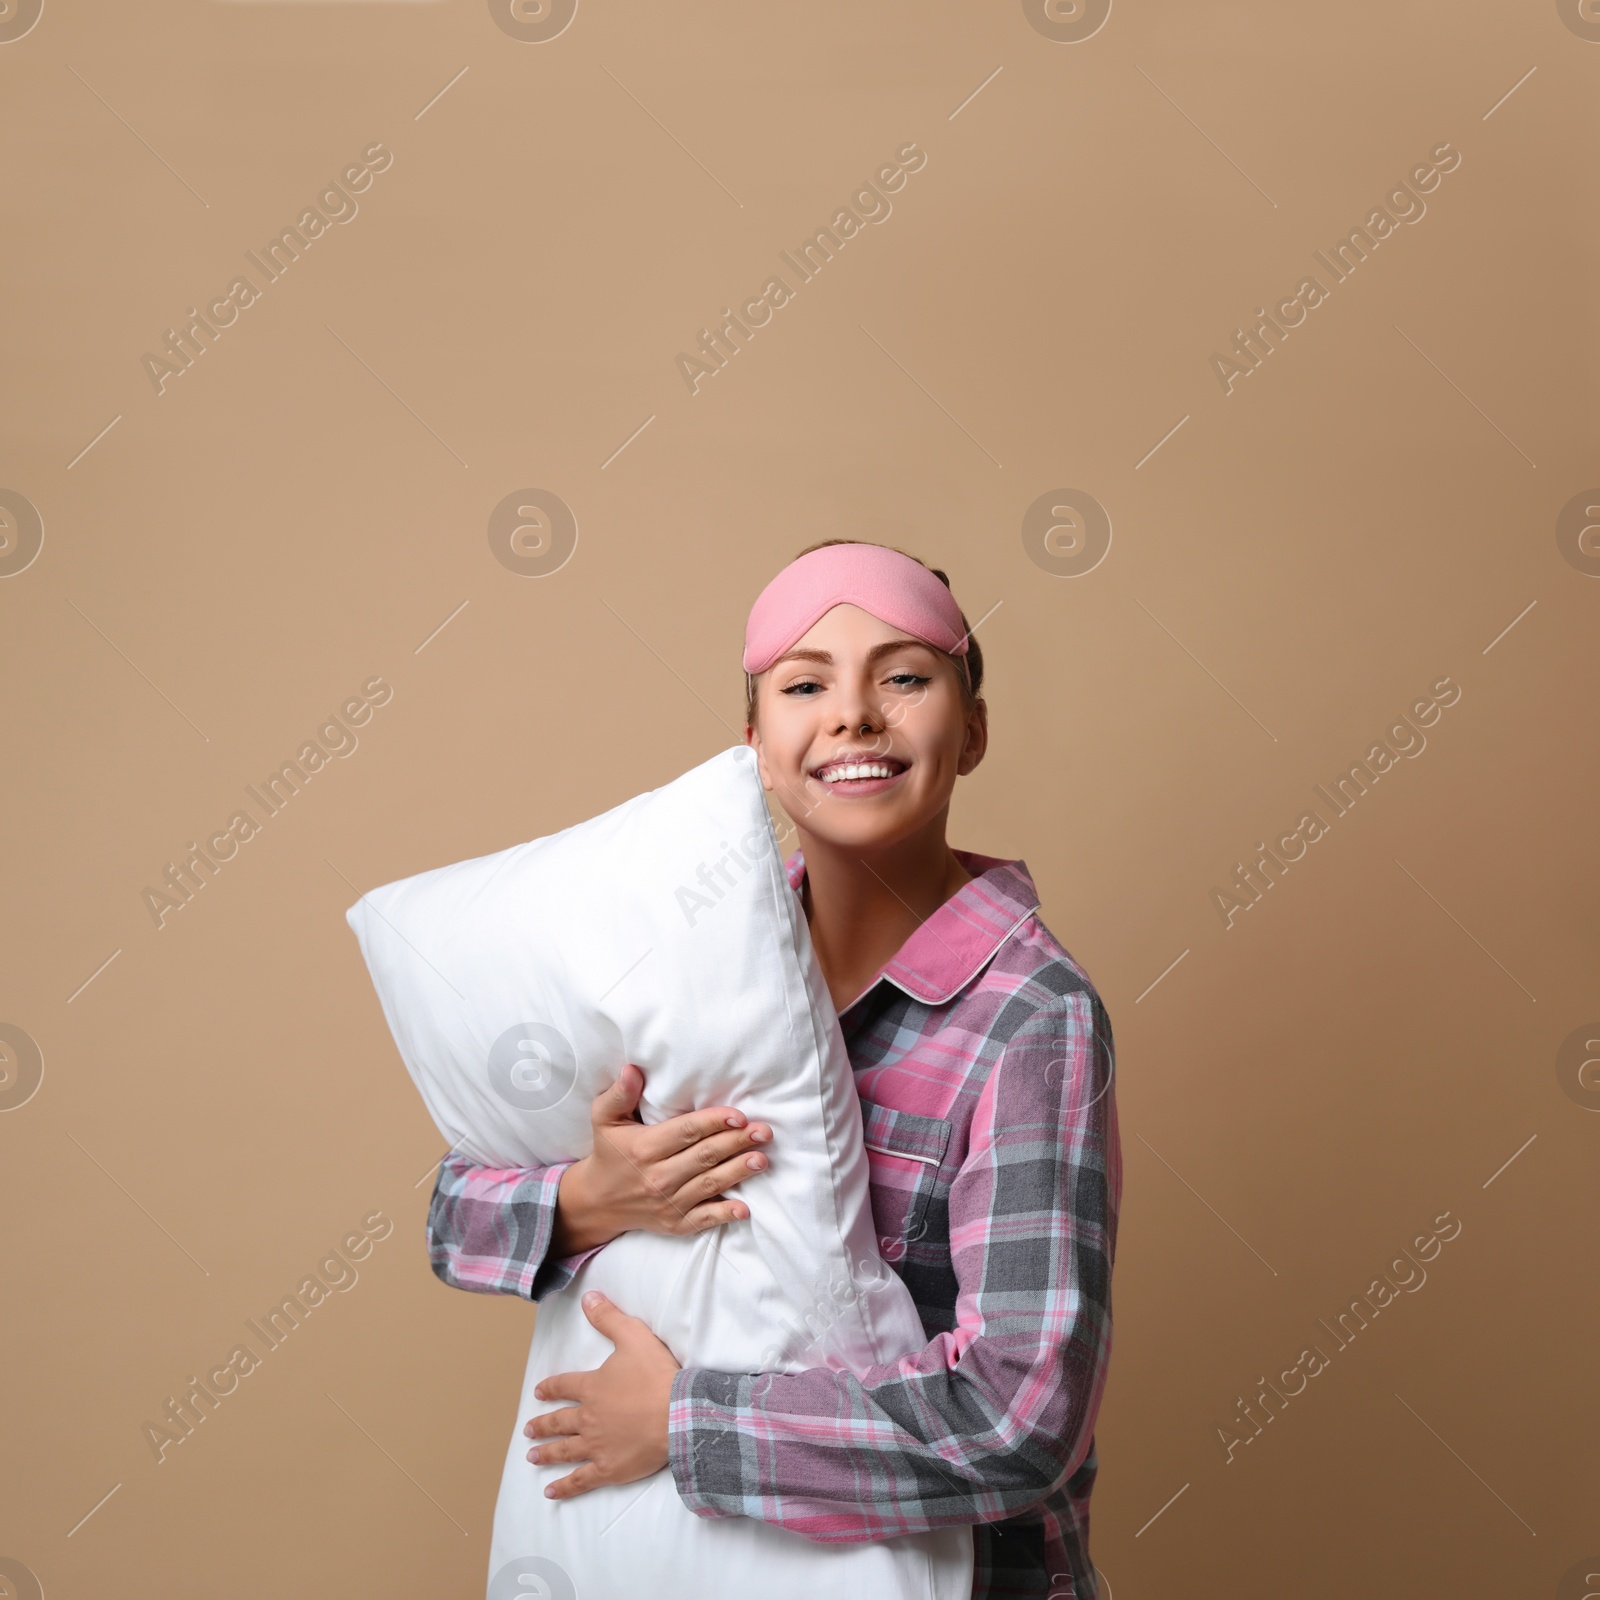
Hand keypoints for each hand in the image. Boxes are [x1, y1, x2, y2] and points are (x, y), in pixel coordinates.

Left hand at [524, 1290, 678, 1497]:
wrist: (676, 1414)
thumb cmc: (656, 1375)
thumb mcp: (633, 1336)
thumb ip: (608, 1317)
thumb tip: (589, 1297)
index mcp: (592, 1387)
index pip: (564, 1386)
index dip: (550, 1388)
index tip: (538, 1392)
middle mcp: (588, 1418)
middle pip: (560, 1422)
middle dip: (542, 1425)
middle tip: (528, 1430)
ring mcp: (596, 1446)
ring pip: (565, 1450)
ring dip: (546, 1453)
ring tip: (532, 1457)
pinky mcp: (609, 1469)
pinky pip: (580, 1480)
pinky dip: (564, 1487)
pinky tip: (551, 1493)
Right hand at [550, 1063, 772, 1253]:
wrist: (598, 1201)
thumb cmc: (609, 1153)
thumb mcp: (604, 1119)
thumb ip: (620, 1094)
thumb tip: (632, 1069)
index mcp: (644, 1148)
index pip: (686, 1132)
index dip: (713, 1122)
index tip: (739, 1115)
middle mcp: (657, 1177)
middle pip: (704, 1157)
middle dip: (736, 1142)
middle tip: (763, 1132)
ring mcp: (668, 1203)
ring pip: (710, 1185)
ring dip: (738, 1172)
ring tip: (762, 1159)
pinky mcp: (675, 1224)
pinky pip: (703, 1219)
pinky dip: (724, 1214)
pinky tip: (745, 1208)